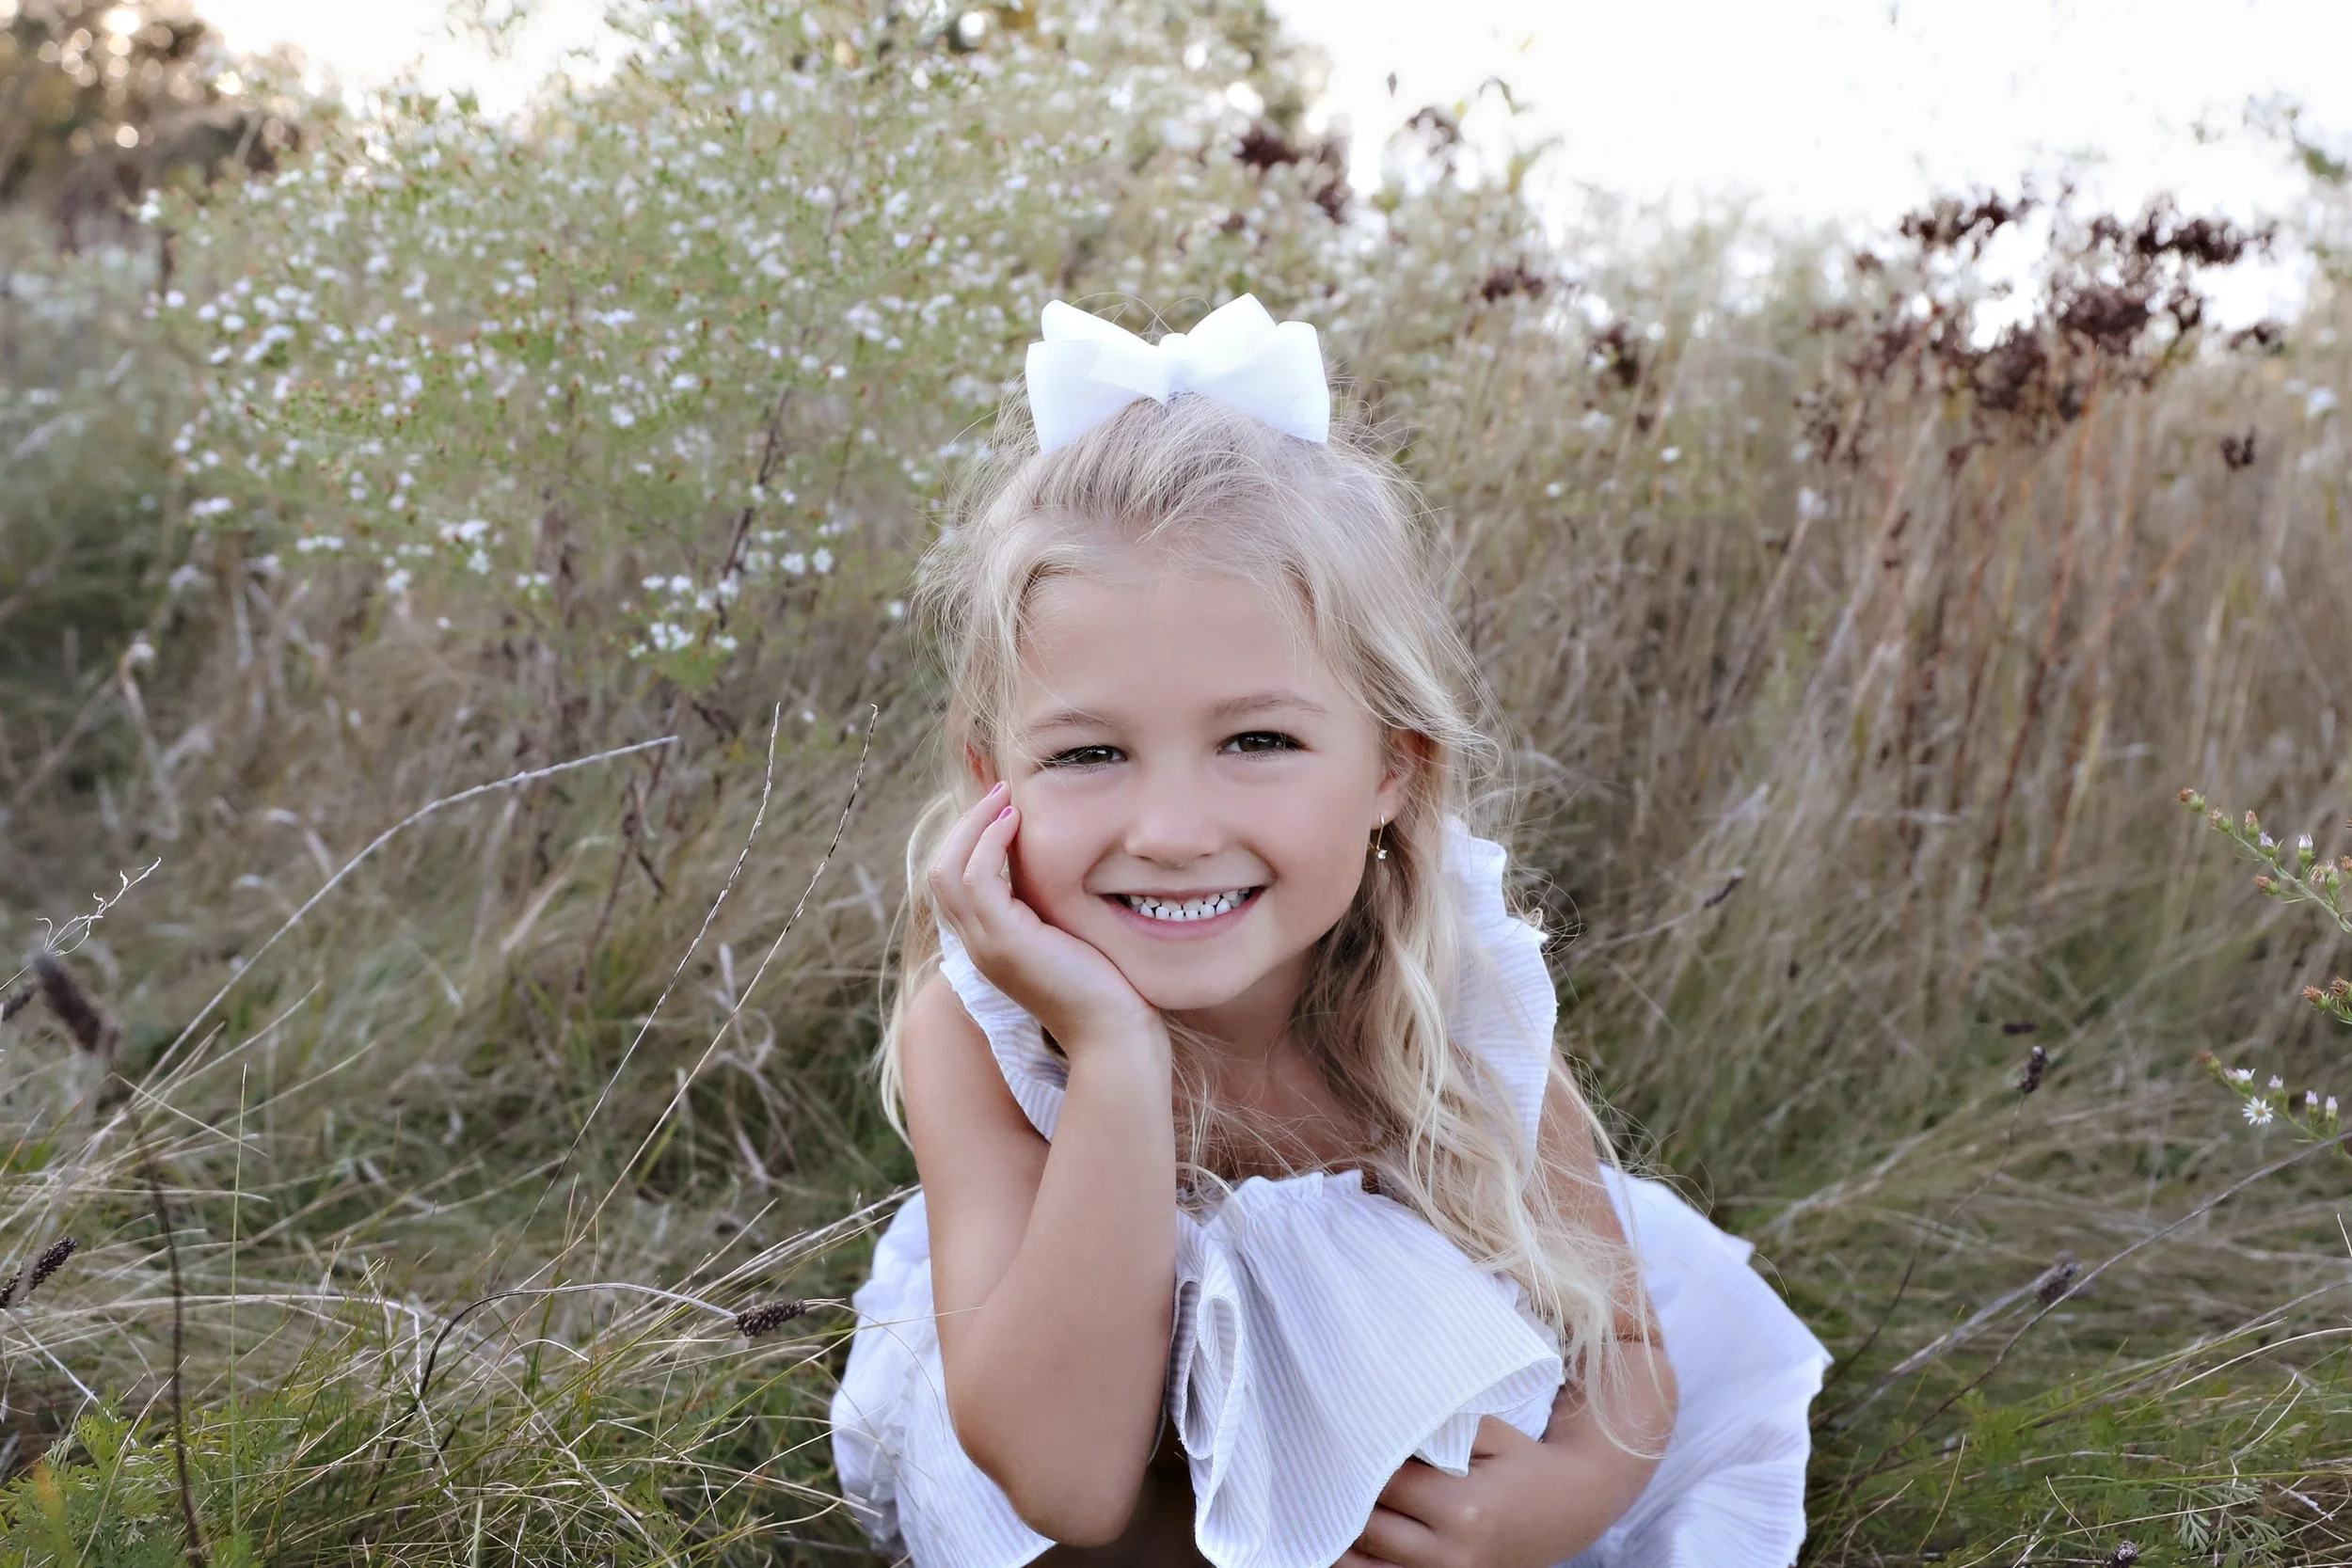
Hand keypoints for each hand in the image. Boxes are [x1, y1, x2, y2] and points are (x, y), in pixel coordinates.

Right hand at [927, 781, 1158, 1051]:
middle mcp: (977, 945)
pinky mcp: (1006, 943)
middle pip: (940, 871)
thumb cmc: (1108, 989)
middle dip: (966, 825)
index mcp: (989, 944)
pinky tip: (1016, 822)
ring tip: (1006, 798)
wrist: (1114, 1036)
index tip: (1003, 807)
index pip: (955, 882)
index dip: (970, 839)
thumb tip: (1067, 865)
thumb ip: (1054, 906)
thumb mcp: (1072, 935)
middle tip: (999, 792)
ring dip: (974, 825)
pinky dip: (990, 843)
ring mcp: (986, 946)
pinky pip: (977, 879)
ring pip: (948, 871)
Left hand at [1337, 1418, 1572, 1567]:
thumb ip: (1439, 1424)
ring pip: (1366, 1567)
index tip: (1340, 1442)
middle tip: (1328, 1469)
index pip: (1385, 1484)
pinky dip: (1363, 1561)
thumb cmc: (1524, 1463)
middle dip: (1345, 1498)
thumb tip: (1380, 1416)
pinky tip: (1351, 1536)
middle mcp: (1455, 1554)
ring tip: (1331, 1504)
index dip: (1357, 1462)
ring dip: (1345, 1537)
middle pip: (1369, 1528)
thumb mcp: (1490, 1433)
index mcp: (1466, 1509)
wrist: (1570, 1508)